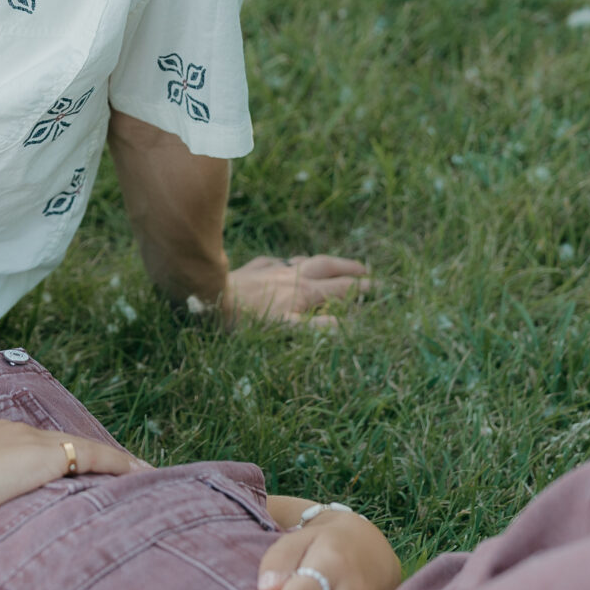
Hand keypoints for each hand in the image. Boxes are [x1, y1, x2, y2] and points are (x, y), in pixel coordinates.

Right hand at [0, 418, 139, 539]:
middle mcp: (13, 432)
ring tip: (144, 475)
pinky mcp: (42, 455)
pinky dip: (120, 464)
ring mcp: (28, 440)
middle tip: (128, 474)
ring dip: (116, 462)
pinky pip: (93, 456)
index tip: (87, 476)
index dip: (67, 460)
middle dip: (97, 458)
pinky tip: (142, 475)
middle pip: (66, 443)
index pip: (39, 447)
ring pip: (84, 448)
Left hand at [225, 253, 370, 325]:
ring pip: (303, 260)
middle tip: (365, 269)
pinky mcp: (253, 268)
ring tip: (331, 264)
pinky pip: (275, 261)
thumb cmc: (247, 320)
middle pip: (327, 267)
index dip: (361, 288)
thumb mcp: (285, 329)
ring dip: (322, 262)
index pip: (340, 289)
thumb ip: (317, 327)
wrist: (210, 298)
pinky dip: (287, 262)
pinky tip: (284, 264)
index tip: (379, 287)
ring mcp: (272, 269)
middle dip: (348, 268)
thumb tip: (347, 325)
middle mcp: (291, 276)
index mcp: (303, 293)